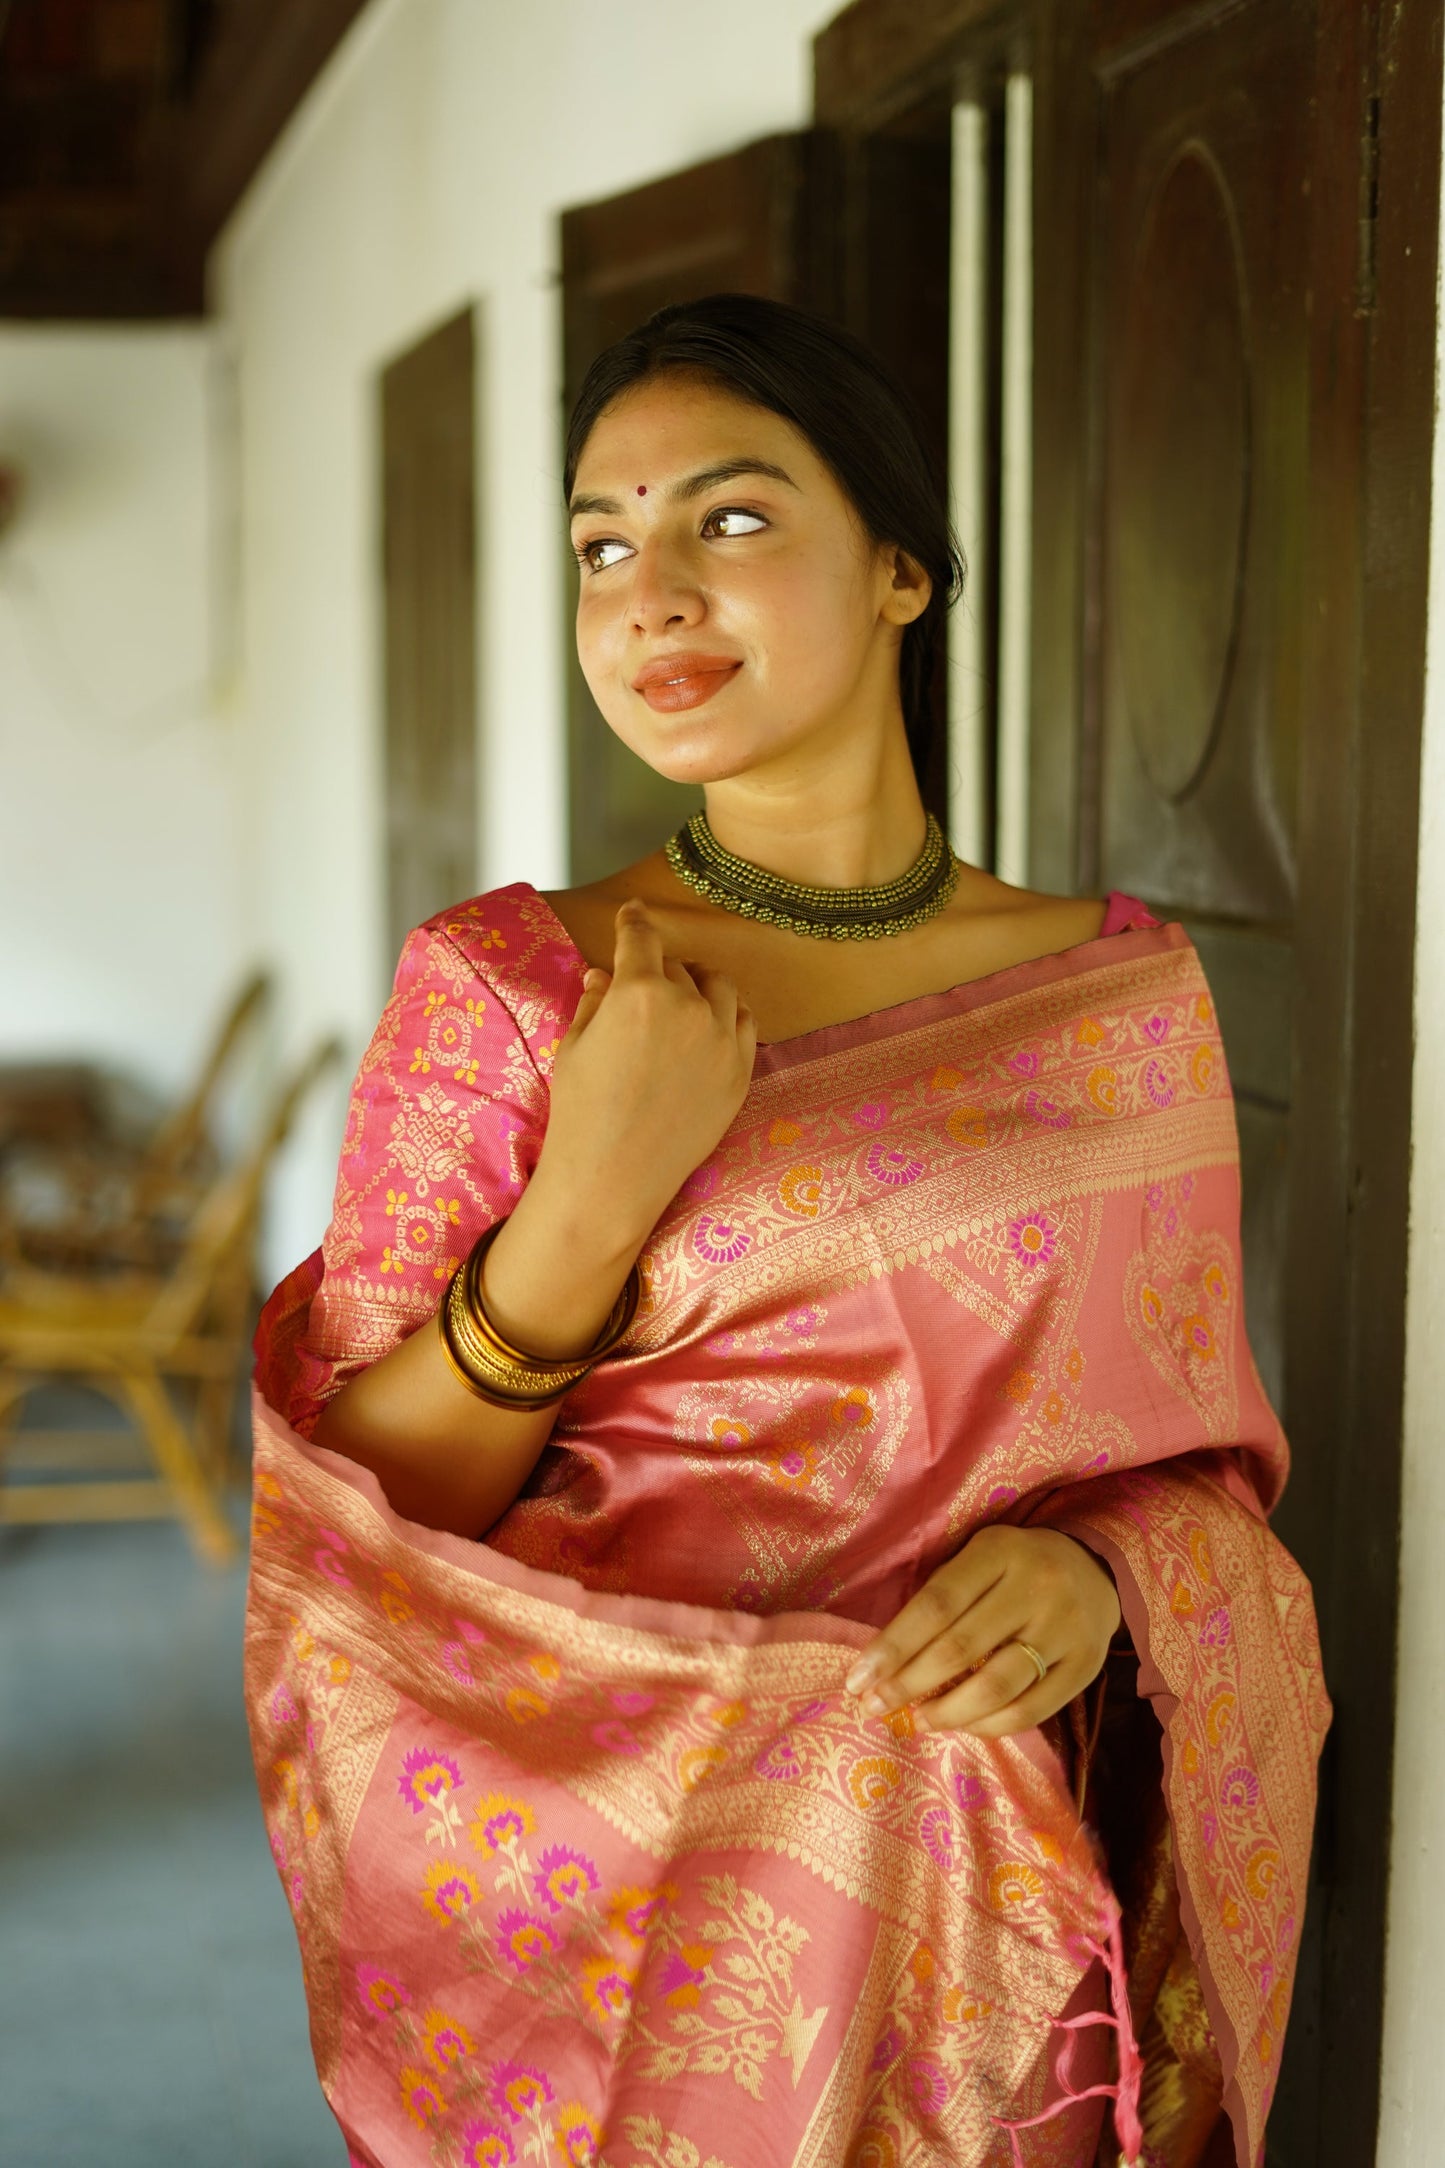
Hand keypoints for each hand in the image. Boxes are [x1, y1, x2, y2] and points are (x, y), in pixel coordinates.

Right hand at [532, 899, 757, 1251]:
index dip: (634, 922)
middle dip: (657, 972)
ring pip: (718, 987)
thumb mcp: (573, 1047)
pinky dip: (727, 1016)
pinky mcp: (740, 1072)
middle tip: (639, 992)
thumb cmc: (580, 1113)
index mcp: (639, 993)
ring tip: (680, 1002)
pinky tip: (708, 1027)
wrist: (612, 1179)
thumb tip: (604, 975)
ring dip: (697, 986)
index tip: (633, 913)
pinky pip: (744, 1023)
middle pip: (677, 966)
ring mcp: (721, 1040)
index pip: (641, 938)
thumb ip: (594, 1001)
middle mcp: (688, 1008)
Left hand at [843, 1525, 1120, 1737]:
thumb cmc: (1016, 1566)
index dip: (893, 1645)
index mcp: (998, 1552)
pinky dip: (989, 1726)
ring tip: (918, 1720)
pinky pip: (1031, 1711)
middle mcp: (1035, 1588)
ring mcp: (1064, 1629)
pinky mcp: (1085, 1666)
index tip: (858, 1678)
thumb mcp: (979, 1556)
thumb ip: (941, 1597)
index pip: (936, 1604)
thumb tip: (884, 1660)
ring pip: (996, 1686)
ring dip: (947, 1712)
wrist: (1096, 1569)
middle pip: (960, 1647)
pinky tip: (963, 1726)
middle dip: (908, 1684)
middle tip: (875, 1705)